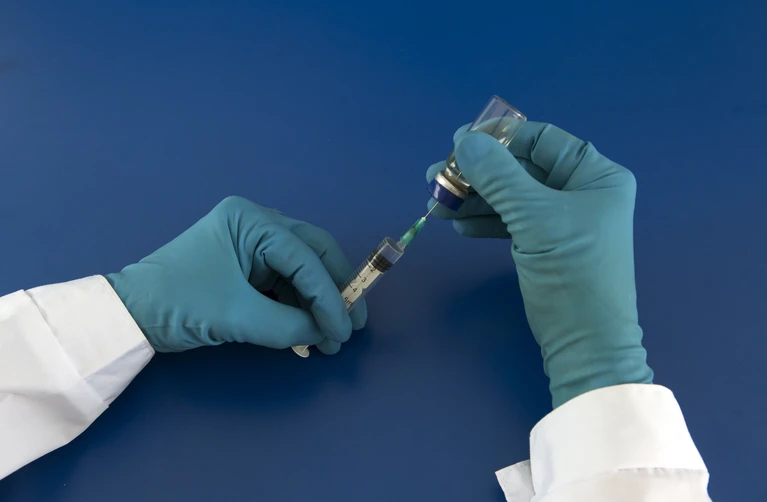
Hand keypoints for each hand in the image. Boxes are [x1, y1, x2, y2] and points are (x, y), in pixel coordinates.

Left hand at [107, 196, 366, 353]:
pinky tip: (310, 333)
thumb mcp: (237, 316)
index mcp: (251, 221)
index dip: (331, 295)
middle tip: (352, 326)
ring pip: (303, 271)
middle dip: (335, 291)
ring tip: (331, 340)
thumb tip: (326, 334)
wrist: (129, 315)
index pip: (306, 256)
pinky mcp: (248, 267)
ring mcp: (252, 245)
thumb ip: (289, 325)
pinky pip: (285, 284)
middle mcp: (257, 224)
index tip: (344, 329)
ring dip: (319, 304)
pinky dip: (299, 308)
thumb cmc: (178, 303)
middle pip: (313, 254)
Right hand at [427, 122, 652, 406]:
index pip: (542, 140)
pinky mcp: (546, 245)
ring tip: (436, 202)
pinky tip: (458, 225)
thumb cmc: (572, 274)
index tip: (457, 141)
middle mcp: (582, 192)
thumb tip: (462, 141)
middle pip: (520, 169)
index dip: (499, 138)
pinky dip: (485, 221)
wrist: (585, 345)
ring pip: (511, 197)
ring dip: (474, 199)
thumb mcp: (535, 219)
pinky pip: (511, 222)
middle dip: (478, 173)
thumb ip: (498, 177)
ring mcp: (563, 220)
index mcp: (596, 175)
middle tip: (435, 176)